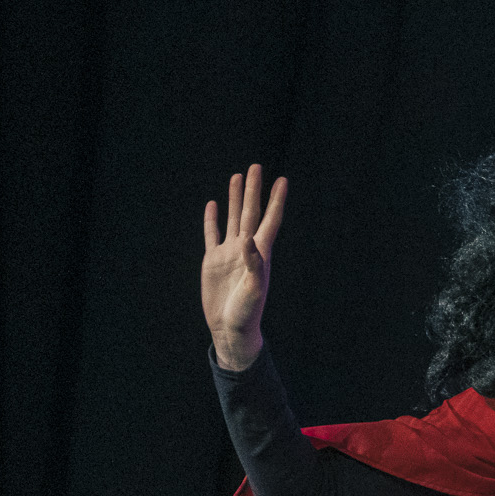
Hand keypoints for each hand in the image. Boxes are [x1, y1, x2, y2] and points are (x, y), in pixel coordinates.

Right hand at [202, 163, 288, 369]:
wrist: (230, 329)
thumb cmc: (247, 312)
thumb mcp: (254, 289)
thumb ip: (253, 264)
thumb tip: (248, 239)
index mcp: (260, 254)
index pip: (270, 220)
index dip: (276, 200)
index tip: (282, 180)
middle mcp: (246, 249)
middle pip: (250, 212)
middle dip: (253, 190)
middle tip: (255, 166)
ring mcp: (229, 253)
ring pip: (232, 218)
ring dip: (235, 198)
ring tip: (236, 177)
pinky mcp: (213, 261)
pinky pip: (212, 234)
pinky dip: (212, 219)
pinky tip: (213, 204)